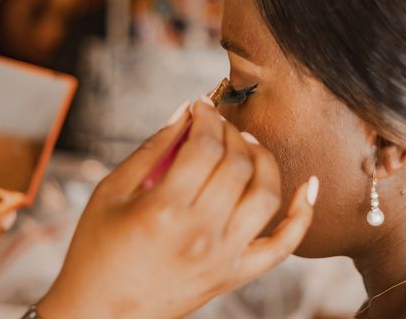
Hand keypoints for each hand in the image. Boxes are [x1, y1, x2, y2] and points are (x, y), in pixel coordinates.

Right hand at [38, 99, 316, 318]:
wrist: (100, 312)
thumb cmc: (96, 250)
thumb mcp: (111, 192)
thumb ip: (151, 149)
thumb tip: (185, 112)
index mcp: (165, 210)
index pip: (205, 147)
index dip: (207, 117)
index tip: (202, 107)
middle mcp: (201, 234)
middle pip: (238, 164)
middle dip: (231, 132)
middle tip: (218, 124)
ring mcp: (224, 257)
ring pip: (267, 195)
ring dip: (264, 159)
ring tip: (247, 145)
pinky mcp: (235, 275)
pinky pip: (283, 245)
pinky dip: (302, 214)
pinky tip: (309, 186)